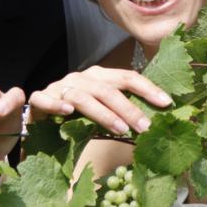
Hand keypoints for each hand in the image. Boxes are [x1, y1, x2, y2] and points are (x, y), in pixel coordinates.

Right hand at [28, 67, 172, 135]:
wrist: (40, 115)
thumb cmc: (77, 116)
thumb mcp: (102, 111)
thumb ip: (121, 113)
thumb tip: (152, 124)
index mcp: (100, 77)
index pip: (127, 77)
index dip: (148, 89)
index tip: (167, 103)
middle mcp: (81, 78)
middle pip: (108, 89)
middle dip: (129, 108)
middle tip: (145, 127)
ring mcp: (59, 87)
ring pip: (82, 96)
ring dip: (103, 113)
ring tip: (120, 129)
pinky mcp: (39, 99)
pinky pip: (45, 99)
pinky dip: (56, 105)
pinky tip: (67, 113)